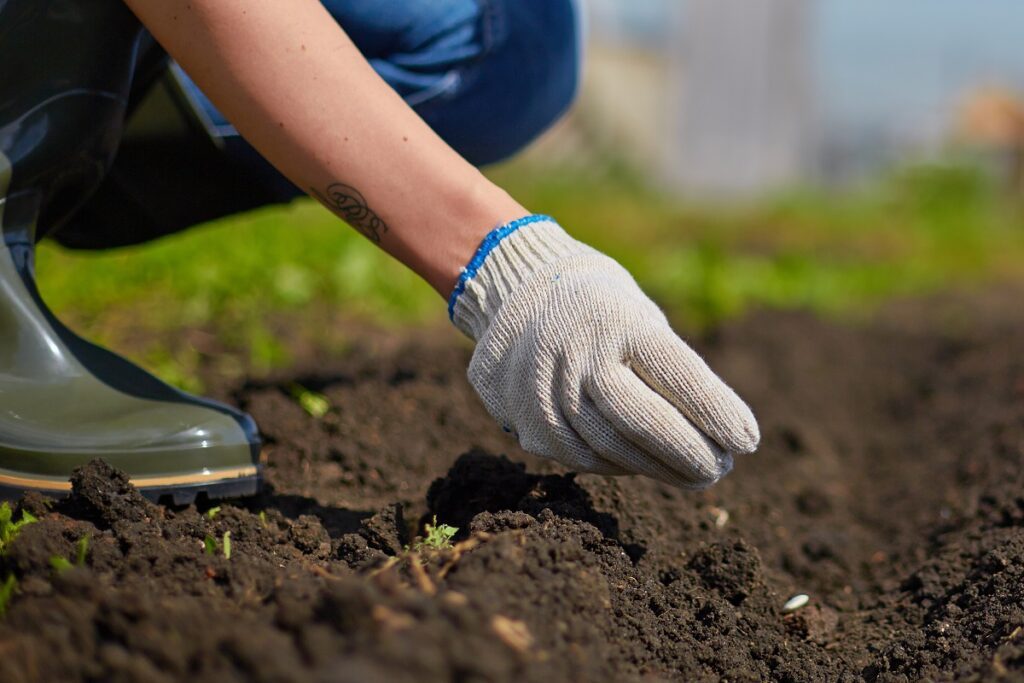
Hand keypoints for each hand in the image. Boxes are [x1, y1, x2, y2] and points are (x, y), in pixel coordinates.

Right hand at [449, 216, 758, 488]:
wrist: (517, 294)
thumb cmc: (603, 310)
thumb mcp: (640, 317)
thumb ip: (670, 371)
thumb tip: (717, 435)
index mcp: (616, 318)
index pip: (675, 371)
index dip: (715, 410)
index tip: (748, 441)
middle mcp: (577, 352)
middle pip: (641, 418)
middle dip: (688, 451)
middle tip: (722, 469)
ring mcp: (546, 389)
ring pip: (612, 447)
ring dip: (660, 467)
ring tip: (695, 474)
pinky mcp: (530, 421)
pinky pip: (583, 457)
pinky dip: (621, 465)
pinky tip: (646, 465)